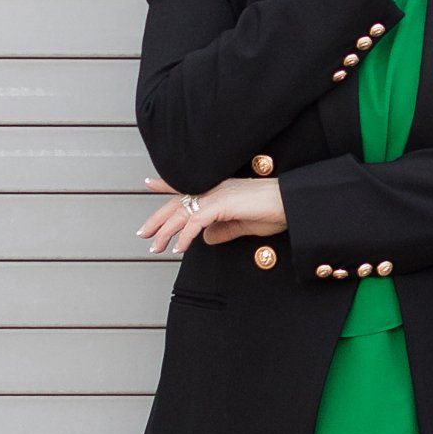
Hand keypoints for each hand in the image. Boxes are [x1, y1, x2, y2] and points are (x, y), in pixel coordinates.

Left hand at [138, 171, 286, 257]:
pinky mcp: (221, 204)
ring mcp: (216, 194)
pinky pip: (195, 222)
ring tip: (155, 247)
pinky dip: (184, 237)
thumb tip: (206, 239)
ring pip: (181, 213)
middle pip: (177, 202)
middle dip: (157, 218)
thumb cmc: (274, 211)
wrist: (290, 204)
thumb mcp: (244, 224)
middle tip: (142, 233)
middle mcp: (214, 188)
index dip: (166, 185)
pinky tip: (179, 249)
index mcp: (219, 190)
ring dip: (166, 232)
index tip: (149, 184)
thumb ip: (224, 230)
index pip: (186, 187)